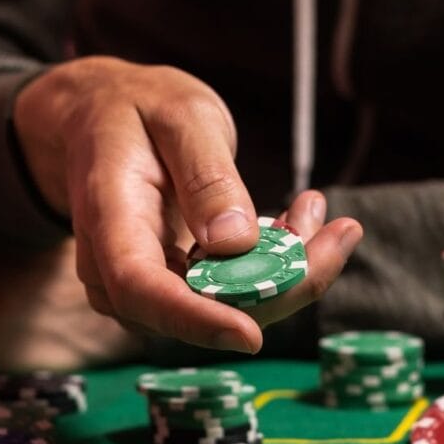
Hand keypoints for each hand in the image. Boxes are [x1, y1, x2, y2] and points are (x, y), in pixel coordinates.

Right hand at [13, 57, 362, 352]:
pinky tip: (297, 219)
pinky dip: (272, 263)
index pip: (141, 289)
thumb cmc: (138, 108)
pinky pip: (228, 289)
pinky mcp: (173, 280)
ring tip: (315, 210)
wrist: (100, 117)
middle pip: (198, 309)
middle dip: (281, 285)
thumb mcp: (179, 116)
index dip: (197, 319)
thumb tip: (236, 242)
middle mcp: (117, 265)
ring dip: (286, 271)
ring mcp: (145, 279)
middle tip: (343, 231)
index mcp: (109, 217)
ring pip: (223, 306)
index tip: (251, 335)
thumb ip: (205, 175)